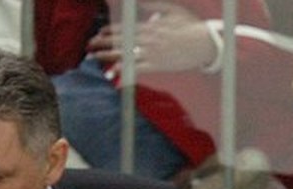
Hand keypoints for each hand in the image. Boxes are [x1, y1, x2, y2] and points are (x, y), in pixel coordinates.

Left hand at [86, 1, 215, 73]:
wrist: (204, 43)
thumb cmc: (191, 26)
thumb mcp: (173, 10)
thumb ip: (155, 6)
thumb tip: (140, 2)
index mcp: (150, 26)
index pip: (125, 28)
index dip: (110, 31)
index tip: (99, 33)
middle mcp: (147, 39)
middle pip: (120, 41)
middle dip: (102, 43)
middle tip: (88, 45)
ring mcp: (151, 53)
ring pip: (124, 55)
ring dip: (107, 57)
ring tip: (94, 59)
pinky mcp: (157, 65)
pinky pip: (136, 70)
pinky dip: (124, 73)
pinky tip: (114, 78)